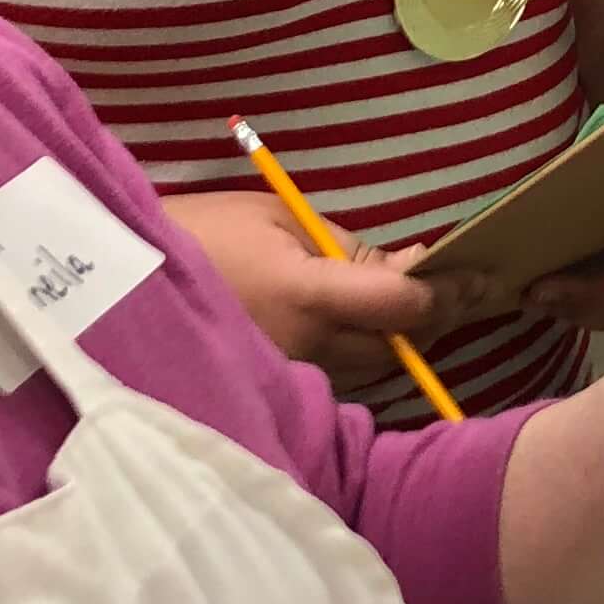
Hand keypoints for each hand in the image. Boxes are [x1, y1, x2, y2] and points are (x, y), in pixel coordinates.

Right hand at [162, 190, 492, 382]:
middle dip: (435, 318)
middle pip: (397, 347)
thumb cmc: (201, 232)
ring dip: (401, 338)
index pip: (402, 307)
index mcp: (308, 295)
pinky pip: (337, 372)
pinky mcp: (274, 386)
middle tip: (463, 285)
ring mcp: (288, 373)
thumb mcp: (278, 218)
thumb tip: (415, 265)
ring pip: (371, 367)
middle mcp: (305, 347)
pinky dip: (364, 349)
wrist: (123, 278)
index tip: (480, 276)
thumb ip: (349, 248)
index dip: (448, 293)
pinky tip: (371, 323)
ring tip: (425, 300)